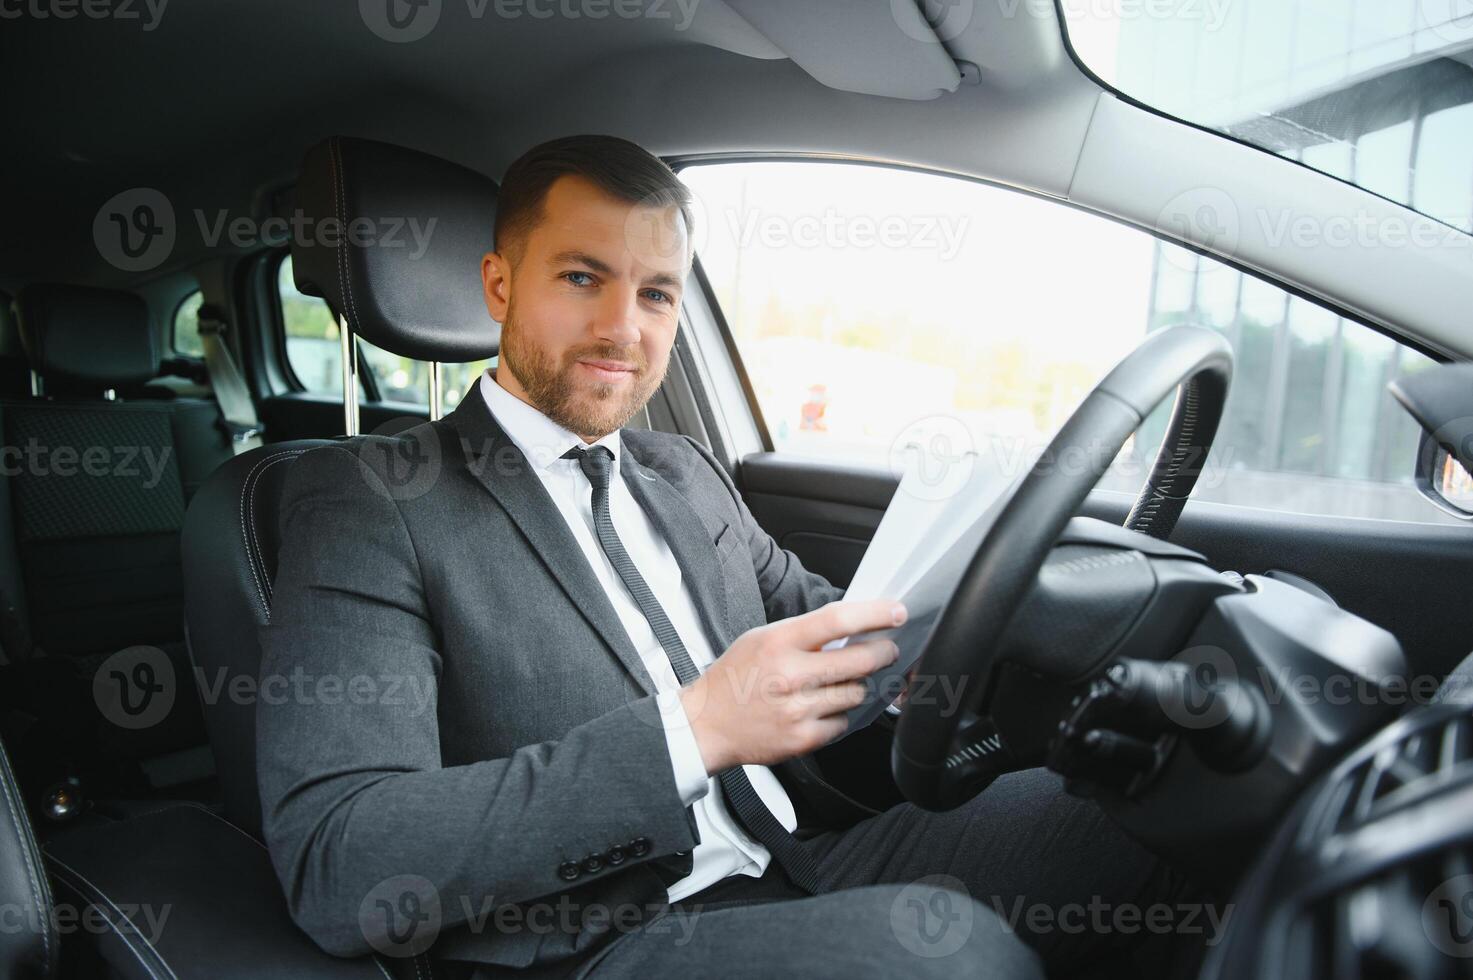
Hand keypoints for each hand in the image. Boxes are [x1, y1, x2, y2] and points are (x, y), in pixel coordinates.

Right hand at [679, 598, 905, 773]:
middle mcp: (790, 676)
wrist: (705, 725)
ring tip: (840, 682)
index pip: (837, 620)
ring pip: (856, 693)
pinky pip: (843, 722)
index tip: (896, 612)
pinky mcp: (803, 739)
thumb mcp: (760, 639)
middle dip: (883, 653)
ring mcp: (798, 710)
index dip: (875, 615)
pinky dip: (839, 714)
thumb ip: (803, 633)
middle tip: (887, 649)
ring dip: (857, 685)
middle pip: (860, 660)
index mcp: (778, 643)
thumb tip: (851, 627)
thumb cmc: (733, 678)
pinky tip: (821, 708)